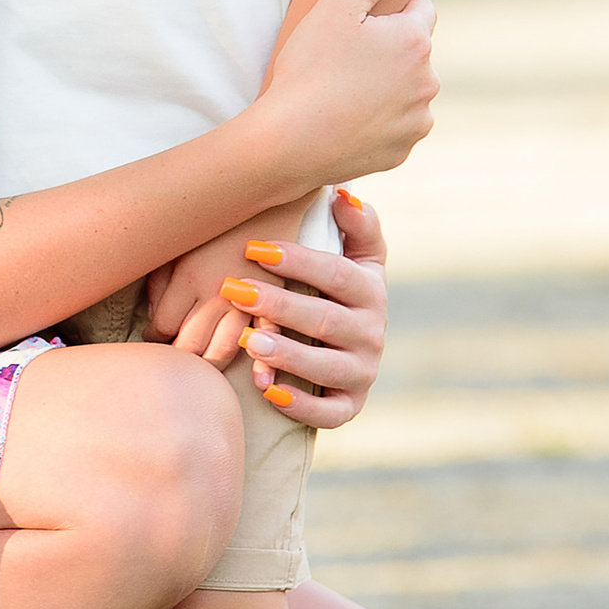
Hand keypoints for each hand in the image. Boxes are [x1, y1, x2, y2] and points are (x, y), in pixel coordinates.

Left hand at [147, 191, 319, 351]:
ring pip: (223, 351)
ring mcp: (250, 300)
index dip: (154, 337)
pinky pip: (266, 339)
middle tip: (172, 359)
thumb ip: (160, 277)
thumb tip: (152, 313)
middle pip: (189, 346)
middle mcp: (217, 295)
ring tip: (202, 366)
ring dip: (209, 364)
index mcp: (189, 277)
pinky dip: (261, 363)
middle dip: (177, 358)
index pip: (162, 326)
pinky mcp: (278, 299)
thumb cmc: (216, 210)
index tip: (152, 337)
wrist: (270, 185)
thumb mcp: (179, 236)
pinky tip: (256, 379)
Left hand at [236, 184, 388, 428]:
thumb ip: (357, 224)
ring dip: (288, 355)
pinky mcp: (350, 406)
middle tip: (235, 291)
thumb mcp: (358, 256)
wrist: (351, 348)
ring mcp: (363, 373)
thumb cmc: (339, 290)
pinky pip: (329, 414)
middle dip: (279, 305)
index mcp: (371, 292)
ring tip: (251, 342)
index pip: (336, 273)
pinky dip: (301, 406)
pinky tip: (268, 390)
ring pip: (326, 367)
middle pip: (325, 319)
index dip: (297, 261)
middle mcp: (373, 334)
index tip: (254, 249)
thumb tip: (343, 193)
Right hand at [264, 0, 434, 187]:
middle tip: (342, 57)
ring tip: (341, 89)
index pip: (419, 8)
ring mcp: (417, 120)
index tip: (356, 23)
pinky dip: (377, 121)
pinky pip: (395, 126)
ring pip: (407, 90)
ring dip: (386, 85)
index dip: (385, 11)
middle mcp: (428, 81)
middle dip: (388, 49)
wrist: (288, 143)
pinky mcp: (402, 151)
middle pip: (413, 51)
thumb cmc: (307, 67)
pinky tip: (344, 118)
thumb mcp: (338, 5)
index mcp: (415, 40)